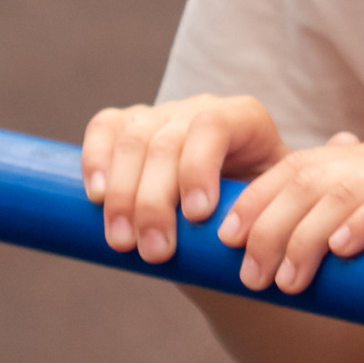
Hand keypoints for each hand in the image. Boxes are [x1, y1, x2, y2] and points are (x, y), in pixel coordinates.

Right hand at [81, 93, 283, 264]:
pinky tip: (97, 195)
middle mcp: (200, 111)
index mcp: (244, 122)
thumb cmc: (253, 217)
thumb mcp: (268, 214)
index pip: (215, 126)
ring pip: (134, 141)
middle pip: (167, 142)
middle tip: (155, 251)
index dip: (199, 166)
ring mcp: (162, 116)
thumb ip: (259, 220)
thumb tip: (236, 246)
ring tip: (123, 242)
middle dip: (155, 201)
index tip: (197, 216)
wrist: (228, 216)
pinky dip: (96, 159)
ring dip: (123, 196)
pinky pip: (106, 128)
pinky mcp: (128, 126)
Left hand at [220, 134, 363, 293]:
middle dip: (266, 225)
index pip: (299, 167)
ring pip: (341, 191)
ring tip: (283, 282)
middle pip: (307, 178)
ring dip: (302, 237)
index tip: (223, 237)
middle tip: (248, 276)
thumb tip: (331, 260)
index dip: (256, 199)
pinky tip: (340, 251)